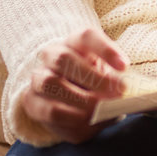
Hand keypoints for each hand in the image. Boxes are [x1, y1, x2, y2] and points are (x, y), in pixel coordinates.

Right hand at [19, 26, 128, 144]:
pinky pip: (50, 110)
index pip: (86, 37)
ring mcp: (38, 78)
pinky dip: (72, 116)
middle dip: (93, 77)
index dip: (105, 49)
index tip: (124, 66)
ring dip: (80, 99)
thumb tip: (124, 100)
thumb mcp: (106, 79)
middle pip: (64, 58)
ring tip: (101, 108)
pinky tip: (87, 119)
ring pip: (50, 83)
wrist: (63, 101)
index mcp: (74, 43)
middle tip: (117, 92)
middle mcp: (52, 55)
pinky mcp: (32, 102)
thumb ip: (114, 86)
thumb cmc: (92, 86)